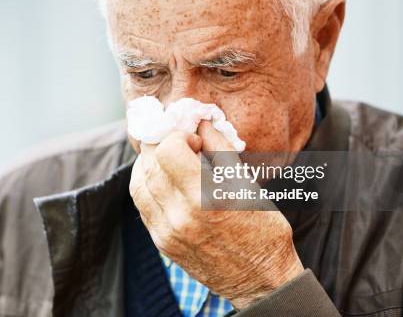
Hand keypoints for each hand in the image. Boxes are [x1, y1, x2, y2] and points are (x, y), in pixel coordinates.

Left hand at [129, 121, 303, 307]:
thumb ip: (220, 148)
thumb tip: (202, 121)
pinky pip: (142, 205)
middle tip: (179, 145)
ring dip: (149, 164)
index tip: (194, 141)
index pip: (168, 150)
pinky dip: (148, 185)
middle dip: (161, 146)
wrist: (260, 280)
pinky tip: (165, 181)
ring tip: (169, 161)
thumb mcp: (247, 184)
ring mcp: (167, 232)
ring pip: (138, 184)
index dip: (179, 136)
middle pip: (150, 163)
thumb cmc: (263, 229)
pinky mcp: (162, 243)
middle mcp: (181, 216)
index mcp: (207, 198)